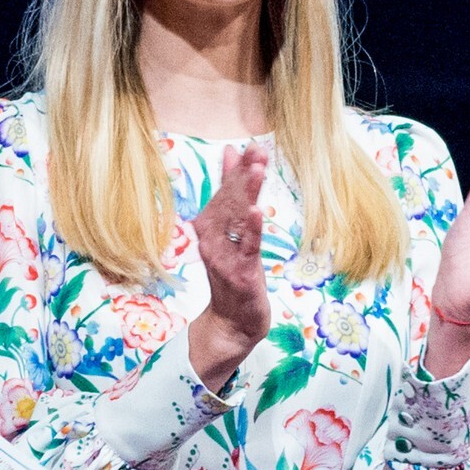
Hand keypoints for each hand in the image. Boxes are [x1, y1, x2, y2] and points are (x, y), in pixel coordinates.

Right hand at [187, 141, 272, 390]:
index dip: (238, 169)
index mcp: (212, 226)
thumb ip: (229, 194)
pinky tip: (256, 212)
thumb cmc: (233, 274)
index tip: (251, 145)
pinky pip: (246, 248)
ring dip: (245, 195)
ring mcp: (225, 256)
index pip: (226, 192)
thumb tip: (230, 152)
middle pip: (229, 201)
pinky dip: (250, 230)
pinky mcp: (240, 273)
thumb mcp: (232, 233)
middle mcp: (214, 238)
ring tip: (256, 170)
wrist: (230, 323)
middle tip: (257, 150)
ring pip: (236, 221)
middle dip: (243, 175)